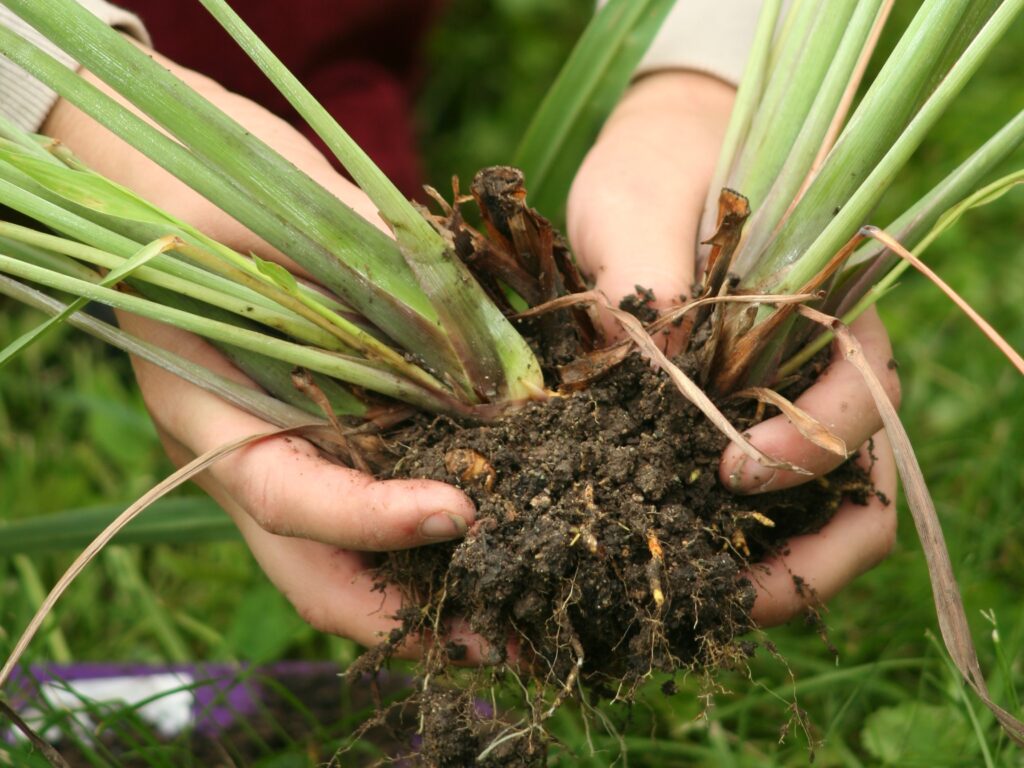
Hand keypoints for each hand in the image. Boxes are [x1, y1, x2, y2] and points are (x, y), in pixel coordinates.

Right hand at [42, 45, 480, 656]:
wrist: (160, 182)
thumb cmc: (191, 183)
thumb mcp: (255, 206)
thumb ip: (350, 255)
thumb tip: (463, 308)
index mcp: (204, 408)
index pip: (282, 492)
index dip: (366, 516)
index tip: (458, 509)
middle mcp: (245, 452)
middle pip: (311, 567)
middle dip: (402, 614)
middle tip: (503, 637)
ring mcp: (285, 453)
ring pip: (344, 560)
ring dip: (425, 598)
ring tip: (517, 617)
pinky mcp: (324, 436)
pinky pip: (372, 512)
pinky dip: (428, 543)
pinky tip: (502, 540)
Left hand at [568, 71, 898, 626]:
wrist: (650, 165)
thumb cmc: (657, 166)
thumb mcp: (638, 203)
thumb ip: (652, 275)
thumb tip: (651, 370)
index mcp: (829, 309)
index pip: (860, 397)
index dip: (811, 448)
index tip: (732, 471)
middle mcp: (821, 370)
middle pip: (859, 484)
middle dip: (810, 553)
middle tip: (731, 596)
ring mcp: (783, 406)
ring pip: (816, 513)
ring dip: (775, 569)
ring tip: (702, 607)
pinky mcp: (733, 430)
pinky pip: (755, 508)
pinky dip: (731, 546)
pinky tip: (675, 567)